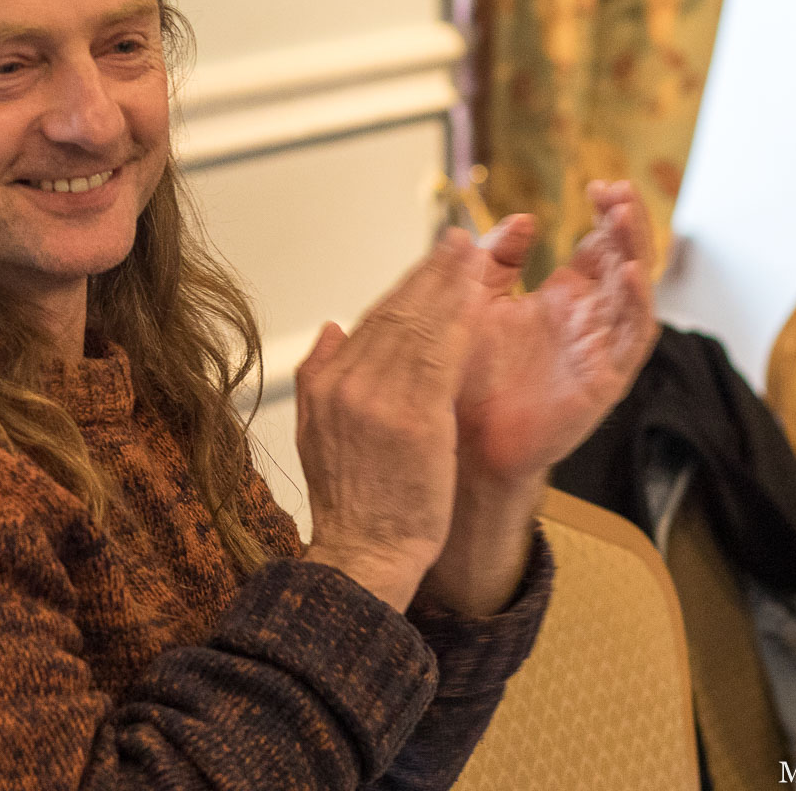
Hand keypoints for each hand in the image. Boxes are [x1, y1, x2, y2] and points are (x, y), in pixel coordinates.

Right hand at [296, 230, 481, 611]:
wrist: (363, 556)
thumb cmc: (352, 505)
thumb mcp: (315, 435)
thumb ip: (318, 377)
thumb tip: (331, 327)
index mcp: (325, 384)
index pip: (370, 321)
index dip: (406, 287)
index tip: (432, 263)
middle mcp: (347, 384)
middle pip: (395, 313)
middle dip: (431, 273)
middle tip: (459, 240)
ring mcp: (380, 399)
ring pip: (420, 326)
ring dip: (450, 285)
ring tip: (475, 254)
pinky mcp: (415, 418)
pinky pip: (442, 355)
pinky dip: (461, 322)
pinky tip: (481, 298)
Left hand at [455, 181, 658, 487]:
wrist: (458, 439)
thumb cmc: (467, 376)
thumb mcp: (477, 301)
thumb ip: (497, 259)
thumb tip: (521, 218)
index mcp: (564, 299)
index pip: (602, 247)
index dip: (607, 215)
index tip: (599, 184)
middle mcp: (589, 321)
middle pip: (627, 262)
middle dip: (628, 223)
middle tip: (617, 190)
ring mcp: (599, 350)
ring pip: (636, 294)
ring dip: (636, 251)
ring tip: (625, 216)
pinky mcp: (603, 381)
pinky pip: (631, 339)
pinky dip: (636, 303)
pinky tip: (629, 272)